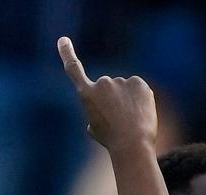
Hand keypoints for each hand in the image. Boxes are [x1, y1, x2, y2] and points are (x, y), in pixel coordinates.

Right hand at [57, 37, 157, 151]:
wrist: (132, 144)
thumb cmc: (112, 140)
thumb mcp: (96, 129)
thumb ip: (96, 114)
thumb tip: (103, 112)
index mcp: (87, 94)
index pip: (74, 69)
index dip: (67, 53)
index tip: (63, 40)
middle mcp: (102, 83)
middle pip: (108, 88)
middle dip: (114, 100)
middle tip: (119, 120)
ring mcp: (121, 81)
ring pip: (125, 89)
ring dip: (128, 100)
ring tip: (131, 120)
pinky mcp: (138, 82)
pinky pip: (139, 89)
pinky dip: (141, 98)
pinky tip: (141, 113)